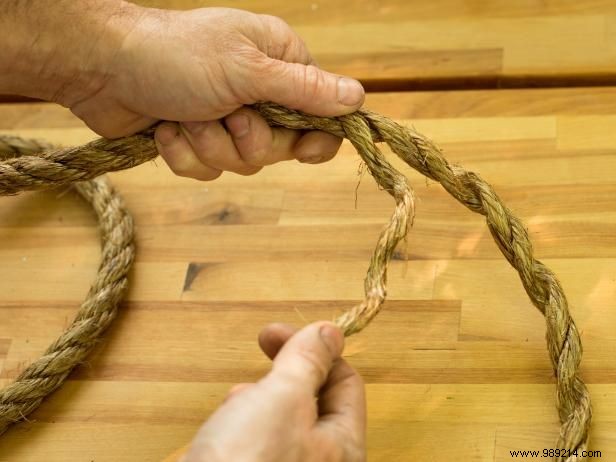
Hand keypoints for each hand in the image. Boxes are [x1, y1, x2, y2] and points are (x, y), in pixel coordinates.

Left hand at [68, 5, 365, 179]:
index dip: (316, 139)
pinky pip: (209, 170)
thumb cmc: (176, 56)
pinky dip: (186, 154)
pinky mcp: (199, 140)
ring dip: (210, 145)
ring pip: (242, 164)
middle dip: (247, 140)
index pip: (322, 114)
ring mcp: (227, 119)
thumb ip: (304, 89)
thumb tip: (358, 98)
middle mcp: (259, 93)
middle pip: (281, 148)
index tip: (303, 151)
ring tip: (187, 116)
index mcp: (280, 65)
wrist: (104, 69)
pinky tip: (167, 129)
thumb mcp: (247, 69)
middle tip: (226, 115)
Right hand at [181, 322, 365, 461]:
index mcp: (343, 448)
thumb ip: (309, 360)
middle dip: (287, 369)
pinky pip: (259, 437)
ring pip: (283, 415)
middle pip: (315, 398)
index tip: (281, 331)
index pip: (346, 383)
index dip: (318, 349)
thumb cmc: (245, 461)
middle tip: (263, 345)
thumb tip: (331, 331)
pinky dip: (245, 419)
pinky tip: (225, 422)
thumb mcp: (283, 397)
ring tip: (239, 398)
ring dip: (262, 393)